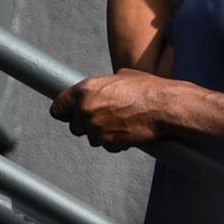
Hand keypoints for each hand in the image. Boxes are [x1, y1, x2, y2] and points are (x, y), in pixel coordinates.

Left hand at [50, 70, 193, 151]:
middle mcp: (86, 108)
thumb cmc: (147, 88)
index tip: (68, 115)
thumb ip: (101, 87)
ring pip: (90, 138)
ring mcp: (96, 127)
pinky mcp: (108, 142)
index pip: (58, 107)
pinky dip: (115, 142)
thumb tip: (95, 92)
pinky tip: (128, 131)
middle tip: (104, 119)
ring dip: (102, 134)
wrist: (165, 106)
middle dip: (86, 124)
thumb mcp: (119, 77)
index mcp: (85, 89)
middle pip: (74, 126)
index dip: (64, 112)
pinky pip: (106, 146)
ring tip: (121, 123)